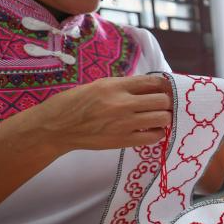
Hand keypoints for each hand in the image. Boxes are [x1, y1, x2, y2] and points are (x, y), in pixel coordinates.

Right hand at [28, 75, 171, 153]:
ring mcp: (124, 123)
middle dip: (167, 102)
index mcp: (115, 86)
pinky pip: (153, 137)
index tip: (167, 89)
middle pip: (162, 100)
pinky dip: (158, 133)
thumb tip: (147, 87)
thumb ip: (123, 86)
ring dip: (165, 117)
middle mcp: (122, 103)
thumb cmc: (73, 104)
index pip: (153, 82)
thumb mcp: (97, 86)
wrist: (56, 128)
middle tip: (164, 105)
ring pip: (163, 118)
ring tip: (159, 117)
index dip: (165, 85)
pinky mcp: (123, 140)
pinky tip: (152, 130)